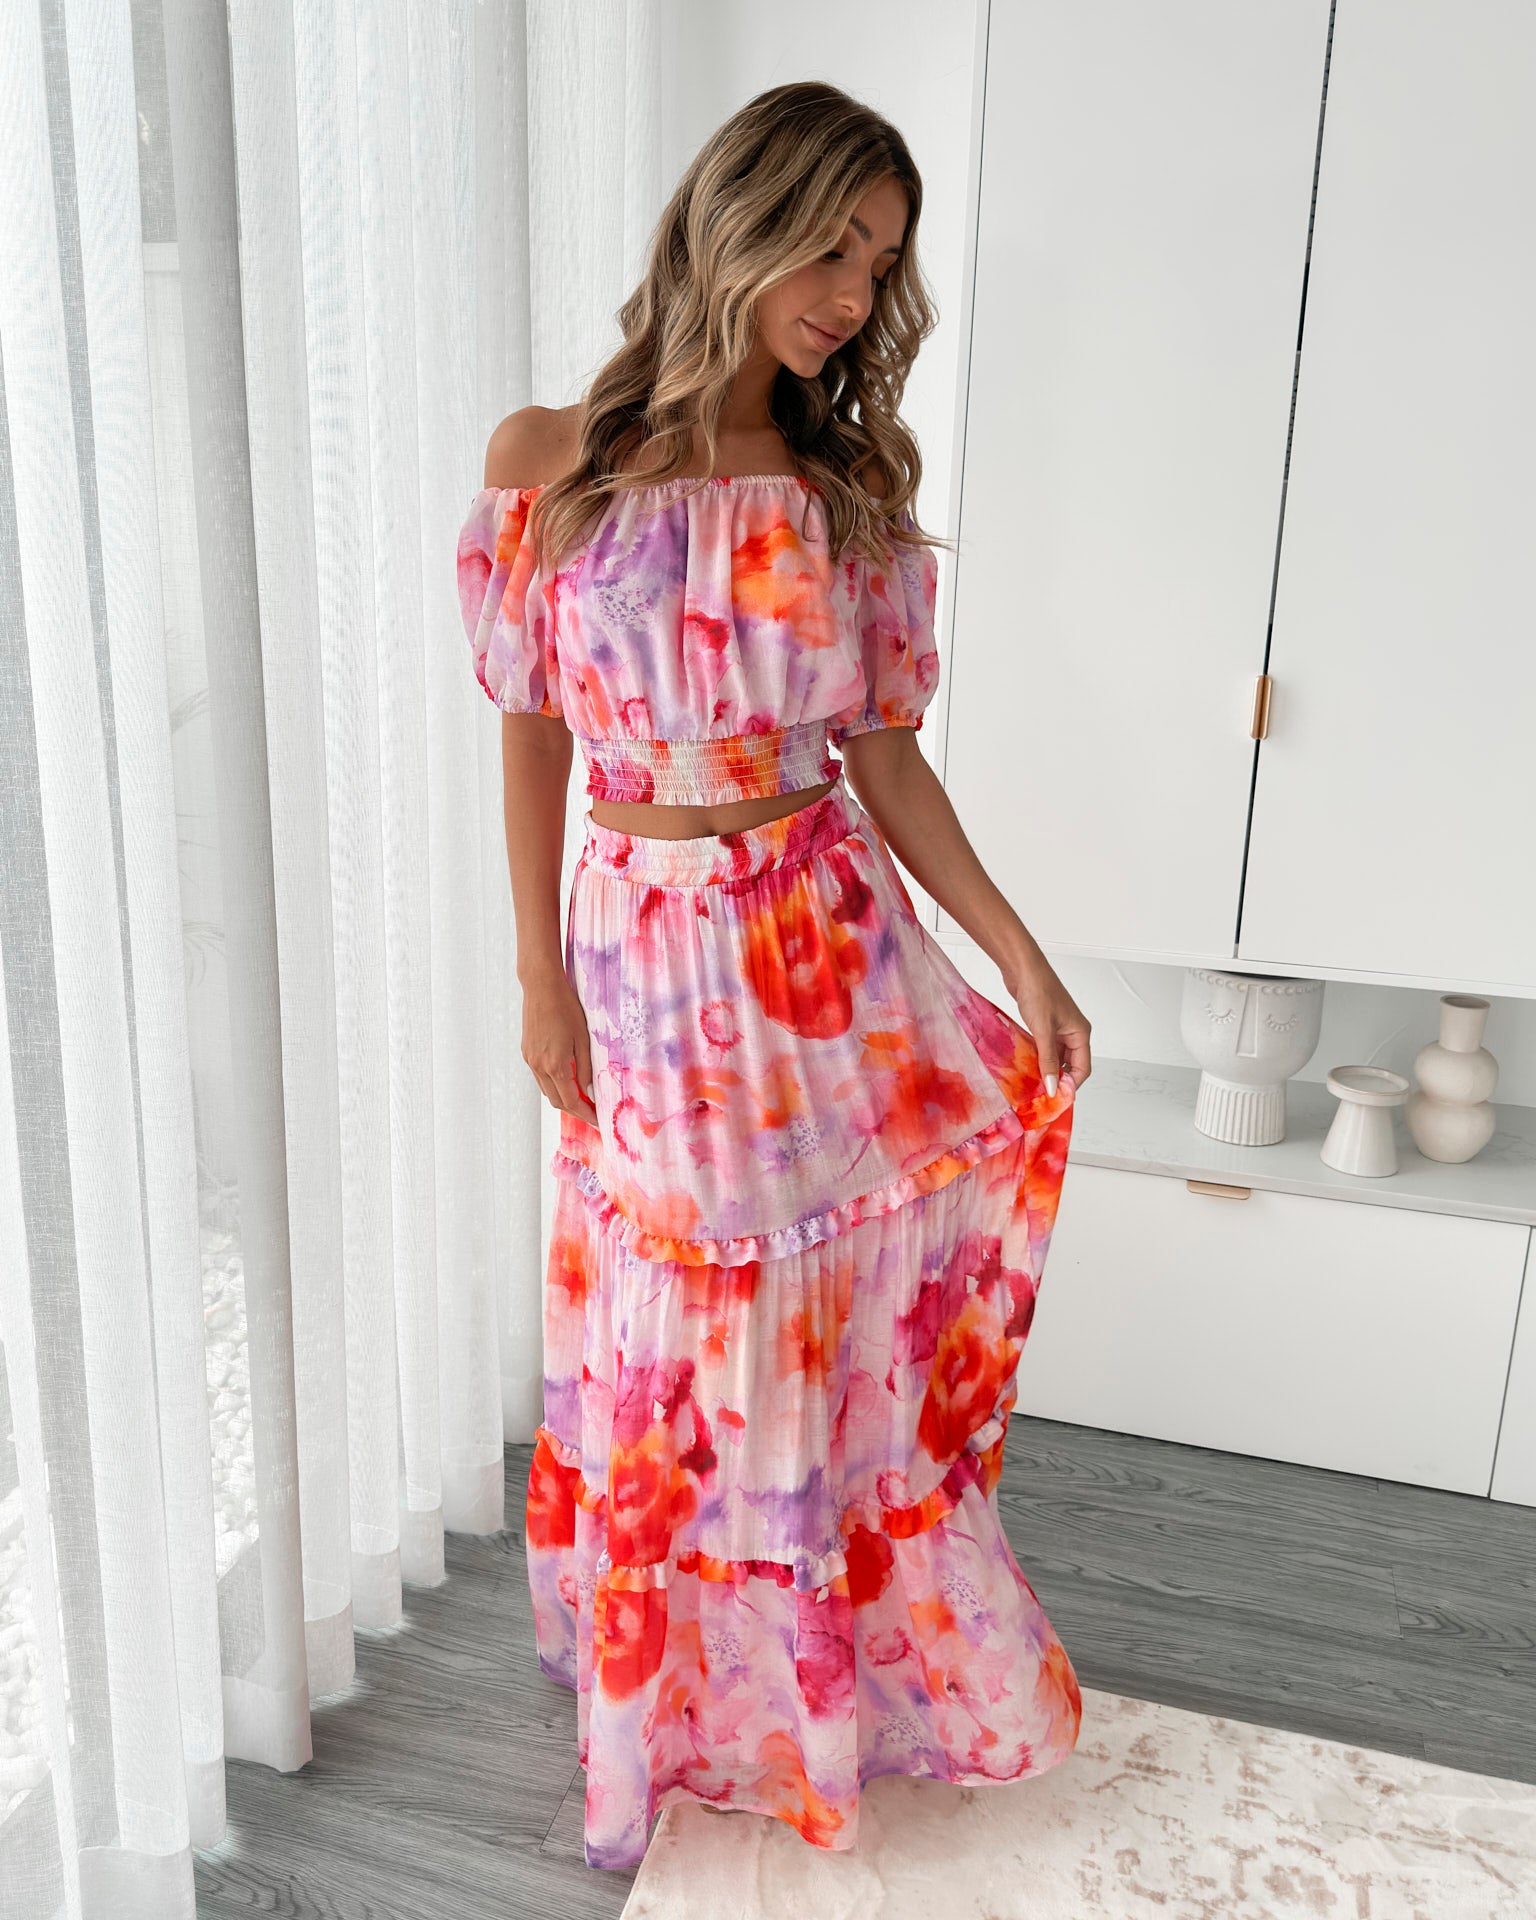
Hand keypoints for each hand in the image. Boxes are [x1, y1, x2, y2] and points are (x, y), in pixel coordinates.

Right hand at [521, 972, 598, 1119]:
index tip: (597, 1120)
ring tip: (582, 1098)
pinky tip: (566, 1079)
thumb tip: (589, 1091)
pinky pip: (540, 1078)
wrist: (541, 987)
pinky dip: (554, 1084)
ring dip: (563, 1098)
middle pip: (557, 1101)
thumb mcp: (583, 1039)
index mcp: (555, 1065)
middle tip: (592, 1111)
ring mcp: (530, 1060)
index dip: (585, 1114)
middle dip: (575, 1110)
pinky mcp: (526, 1053)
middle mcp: (539, 1066)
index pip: (571, 1101)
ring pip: (547, 1091)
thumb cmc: (566, 1007)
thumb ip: (585, 1069)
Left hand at [1003, 953, 1091, 1096]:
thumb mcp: (1043, 1031)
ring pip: (1056, 1056)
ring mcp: (1059, 1028)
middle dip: (1057, 1078)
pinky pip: (1045, 1047)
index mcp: (1080, 1033)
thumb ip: (1048, 1060)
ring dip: (1046, 1067)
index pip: (1083, 1068)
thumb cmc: (1038, 992)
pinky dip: (1038, 1056)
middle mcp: (1073, 1031)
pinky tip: (1026, 1063)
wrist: (1023, 969)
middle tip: (1040, 1091)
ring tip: (1031, 1080)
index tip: (1054, 1096)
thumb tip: (1052, 1087)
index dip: (1071, 1084)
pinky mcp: (1045, 1024)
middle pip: (1070, 1064)